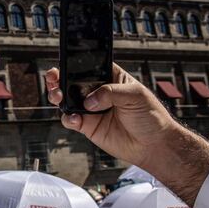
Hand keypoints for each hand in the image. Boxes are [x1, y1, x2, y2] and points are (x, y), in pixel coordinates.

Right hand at [45, 64, 208, 205]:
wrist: (153, 145)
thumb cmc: (150, 116)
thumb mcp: (135, 95)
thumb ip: (111, 92)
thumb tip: (89, 100)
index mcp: (110, 78)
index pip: (88, 66)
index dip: (75, 63)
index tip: (65, 62)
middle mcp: (97, 92)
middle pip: (72, 81)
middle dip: (59, 78)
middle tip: (54, 78)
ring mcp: (91, 109)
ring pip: (66, 99)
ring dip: (58, 96)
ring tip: (58, 96)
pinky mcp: (87, 126)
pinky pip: (70, 119)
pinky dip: (68, 118)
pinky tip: (75, 118)